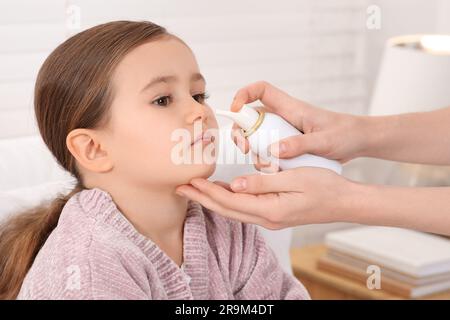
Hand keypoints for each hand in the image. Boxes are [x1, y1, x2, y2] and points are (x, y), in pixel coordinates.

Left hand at [175, 167, 354, 228]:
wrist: (344, 202)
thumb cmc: (324, 186)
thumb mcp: (294, 178)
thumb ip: (263, 182)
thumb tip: (236, 185)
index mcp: (270, 210)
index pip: (230, 201)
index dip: (208, 192)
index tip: (190, 181)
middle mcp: (267, 219)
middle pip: (226, 210)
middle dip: (202, 199)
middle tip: (181, 188)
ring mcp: (270, 219)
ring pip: (233, 211)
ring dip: (212, 200)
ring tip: (195, 190)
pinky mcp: (273, 215)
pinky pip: (244, 210)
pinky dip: (228, 201)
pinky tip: (222, 193)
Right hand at [231, 81, 369, 165]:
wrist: (358, 142)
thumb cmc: (345, 134)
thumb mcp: (324, 142)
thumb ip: (300, 145)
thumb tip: (273, 150)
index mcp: (291, 108)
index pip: (261, 90)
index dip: (244, 94)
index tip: (236, 109)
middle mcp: (284, 118)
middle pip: (251, 118)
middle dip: (241, 132)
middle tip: (244, 149)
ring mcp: (284, 132)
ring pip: (257, 136)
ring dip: (253, 151)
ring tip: (265, 166)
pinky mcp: (287, 144)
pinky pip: (268, 150)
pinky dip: (266, 161)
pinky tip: (275, 171)